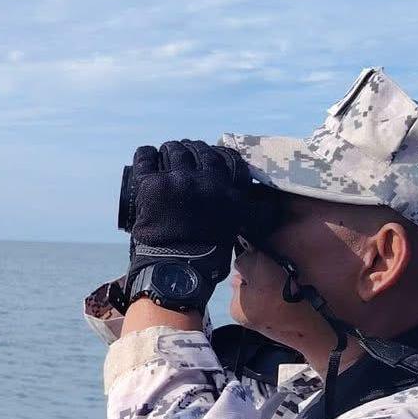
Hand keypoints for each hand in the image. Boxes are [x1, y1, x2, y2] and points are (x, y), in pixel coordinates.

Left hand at [118, 140, 243, 286]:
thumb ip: (252, 210)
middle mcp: (203, 179)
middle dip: (191, 151)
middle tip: (185, 156)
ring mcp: (176, 179)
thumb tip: (271, 204)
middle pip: (196, 150)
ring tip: (167, 156)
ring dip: (170, 151)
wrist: (177, 268)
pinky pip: (146, 157)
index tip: (209, 157)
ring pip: (173, 151)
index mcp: (225, 187)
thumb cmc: (208, 252)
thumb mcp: (239, 225)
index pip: (224, 156)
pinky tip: (148, 155)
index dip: (215, 154)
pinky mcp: (150, 185)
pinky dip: (146, 154)